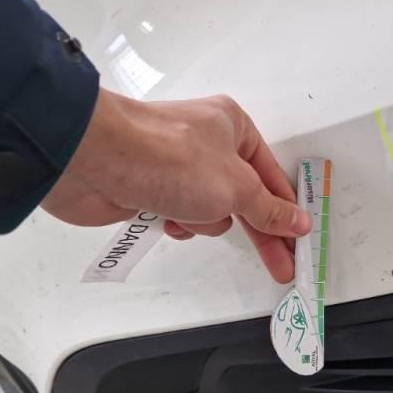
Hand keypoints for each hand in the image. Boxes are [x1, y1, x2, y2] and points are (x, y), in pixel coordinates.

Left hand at [41, 88, 310, 282]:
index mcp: (233, 127)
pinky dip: (177, 222)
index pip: (271, 176)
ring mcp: (177, 167)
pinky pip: (181, 216)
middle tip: (281, 266)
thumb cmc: (169, 158)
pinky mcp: (152, 189)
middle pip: (244, 198)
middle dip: (258, 231)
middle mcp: (206, 143)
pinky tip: (165, 216)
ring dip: (203, 220)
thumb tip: (297, 221)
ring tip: (187, 212)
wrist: (94, 160)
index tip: (299, 240)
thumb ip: (268, 209)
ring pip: (210, 211)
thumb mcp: (235, 187)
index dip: (286, 210)